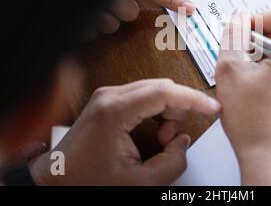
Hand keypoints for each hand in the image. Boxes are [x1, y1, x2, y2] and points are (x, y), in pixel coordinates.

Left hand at [29, 79, 219, 184]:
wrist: (58, 180)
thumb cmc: (87, 181)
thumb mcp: (139, 183)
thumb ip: (172, 163)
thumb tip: (182, 142)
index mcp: (115, 111)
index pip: (165, 91)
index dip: (194, 99)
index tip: (212, 107)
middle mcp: (110, 96)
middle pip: (161, 87)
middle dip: (179, 110)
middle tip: (173, 139)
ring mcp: (108, 95)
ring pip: (154, 90)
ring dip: (167, 112)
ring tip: (161, 140)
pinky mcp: (108, 100)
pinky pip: (143, 96)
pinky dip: (156, 111)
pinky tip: (153, 131)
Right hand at [85, 0, 195, 39]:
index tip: (191, 8)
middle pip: (130, 12)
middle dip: (123, 10)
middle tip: (111, 2)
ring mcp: (87, 4)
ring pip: (110, 24)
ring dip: (103, 19)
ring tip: (90, 6)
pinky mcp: (74, 20)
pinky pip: (89, 33)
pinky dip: (86, 26)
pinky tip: (78, 14)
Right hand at [215, 8, 270, 184]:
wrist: (269, 156)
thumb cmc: (253, 121)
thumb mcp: (230, 69)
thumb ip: (233, 35)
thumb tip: (238, 17)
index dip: (259, 19)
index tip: (244, 32)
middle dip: (259, 39)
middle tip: (240, 54)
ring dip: (263, 55)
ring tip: (247, 74)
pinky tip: (256, 86)